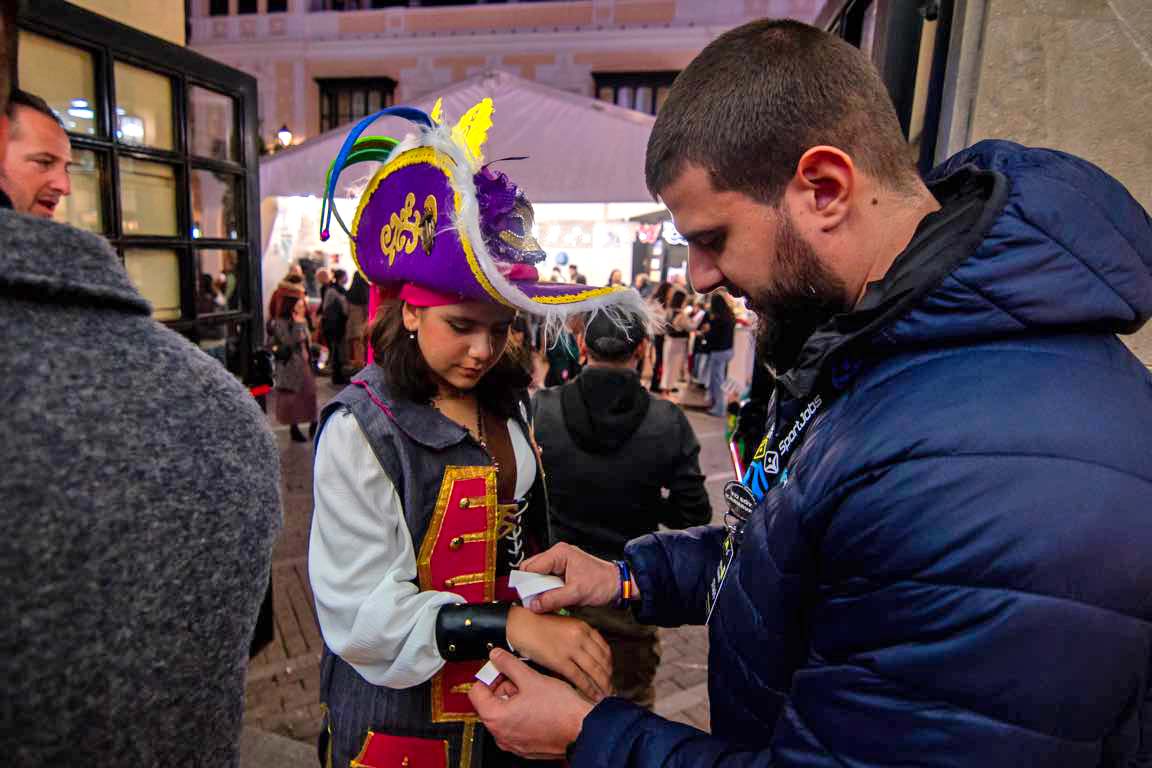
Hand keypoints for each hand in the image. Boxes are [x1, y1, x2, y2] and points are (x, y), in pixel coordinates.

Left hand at [469, 648, 594, 758]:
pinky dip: (523, 715)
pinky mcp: (526, 748)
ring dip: (515, 701)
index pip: (476, 692)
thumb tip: (496, 655)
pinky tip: (539, 706)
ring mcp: (513, 744)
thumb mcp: (531, 678)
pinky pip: (517, 727)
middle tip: (522, 679)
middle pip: (491, 704)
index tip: (501, 670)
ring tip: (534, 692)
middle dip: (504, 688)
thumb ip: (509, 664)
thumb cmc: (560, 709)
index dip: (490, 676)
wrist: (583, 730)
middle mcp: (500, 735)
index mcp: (496, 717)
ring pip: (505, 716)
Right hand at [506, 606, 611, 700]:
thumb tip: (586, 656)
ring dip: (602, 686)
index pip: (604, 649)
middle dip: (608, 678)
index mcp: (583, 627)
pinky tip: (592, 696)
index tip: (610, 675)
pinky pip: (579, 677)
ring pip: (594, 671)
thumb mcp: (565, 627)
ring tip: (605, 697)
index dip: (610, 665)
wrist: (521, 624)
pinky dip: (588, 689)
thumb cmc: (539, 626)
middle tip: (611, 690)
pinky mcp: (560, 660)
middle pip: (602, 662)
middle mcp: (581, 637)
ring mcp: (571, 649)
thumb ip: (578, 638)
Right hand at [519, 543, 621, 612]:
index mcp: (559, 554)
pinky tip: (553, 600)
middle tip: (537, 602)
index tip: (526, 598)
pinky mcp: (562, 573)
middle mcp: (557, 556)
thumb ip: (553, 599)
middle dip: (533, 588)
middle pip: (532, 571)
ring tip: (548, 601)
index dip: (526, 583)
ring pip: (538, 578)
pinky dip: (547, 592)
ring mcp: (559, 564)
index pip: (531, 566)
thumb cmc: (602, 583)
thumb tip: (534, 604)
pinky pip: (547, 583)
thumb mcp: (576, 593)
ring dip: (541, 591)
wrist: (617, 585)